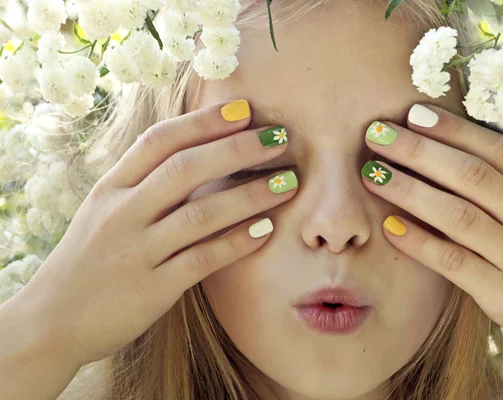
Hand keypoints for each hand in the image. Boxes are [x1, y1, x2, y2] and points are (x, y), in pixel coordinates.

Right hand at [10, 100, 297, 366]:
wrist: (51, 322)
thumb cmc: (88, 260)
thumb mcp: (104, 211)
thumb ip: (142, 184)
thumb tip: (195, 153)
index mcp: (111, 188)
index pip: (159, 141)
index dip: (204, 122)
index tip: (244, 110)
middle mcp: (122, 214)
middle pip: (185, 169)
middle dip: (238, 150)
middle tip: (280, 138)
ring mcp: (136, 252)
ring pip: (200, 214)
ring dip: (250, 195)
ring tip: (288, 182)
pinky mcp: (151, 289)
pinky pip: (203, 260)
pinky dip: (237, 242)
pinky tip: (267, 229)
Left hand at [361, 104, 502, 383]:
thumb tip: (459, 169)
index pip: (499, 151)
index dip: (454, 130)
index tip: (414, 114)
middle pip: (472, 174)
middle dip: (420, 150)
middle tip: (378, 133)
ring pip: (459, 214)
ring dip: (410, 190)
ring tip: (372, 173)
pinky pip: (455, 262)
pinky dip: (420, 242)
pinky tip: (389, 226)